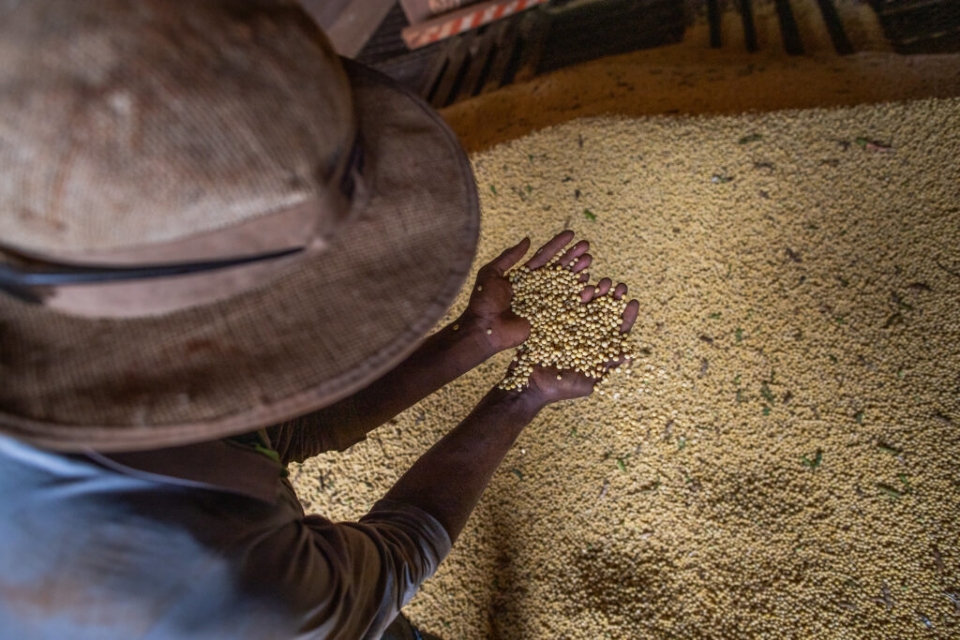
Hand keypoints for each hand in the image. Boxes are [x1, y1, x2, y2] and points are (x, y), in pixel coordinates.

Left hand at [461, 230, 592, 351]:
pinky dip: (579, 297)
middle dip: (573, 257)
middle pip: (559, 270)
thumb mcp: (491, 273)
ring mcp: (544, 304)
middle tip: (586, 245)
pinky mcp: (548, 319)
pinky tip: (589, 286)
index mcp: (525, 277)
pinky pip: (567, 307)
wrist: (483, 329)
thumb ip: (509, 257)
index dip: (558, 245)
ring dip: (579, 272)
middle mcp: (537, 289)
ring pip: (566, 286)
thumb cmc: (483, 301)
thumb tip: (527, 239)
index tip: (571, 234)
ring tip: (589, 261)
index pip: (544, 257)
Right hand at [517, 278, 639, 407]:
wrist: (529, 384)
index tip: (633, 302)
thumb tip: (628, 355)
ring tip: (603, 282)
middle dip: (613, 299)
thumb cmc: (560, 388)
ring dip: (597, 291)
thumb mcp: (587, 381)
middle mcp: (586, 333)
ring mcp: (570, 325)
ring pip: (587, 303)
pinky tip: (583, 281)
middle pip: (604, 312)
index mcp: (598, 347)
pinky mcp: (553, 319)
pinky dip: (574, 291)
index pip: (616, 330)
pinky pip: (566, 301)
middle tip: (619, 287)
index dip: (626, 316)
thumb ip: (605, 366)